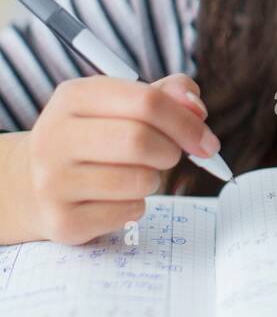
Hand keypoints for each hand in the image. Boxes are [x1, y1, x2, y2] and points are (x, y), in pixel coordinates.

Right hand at [23, 73, 219, 244]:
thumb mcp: (117, 105)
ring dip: (153, 179)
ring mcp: (53, 181)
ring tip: (134, 175)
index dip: (186, 121)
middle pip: (140, 140)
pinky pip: (129, 212)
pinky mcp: (63, 221)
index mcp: (73, 97)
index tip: (206, 139)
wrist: (31, 185)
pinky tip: (115, 198)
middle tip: (171, 156)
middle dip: (171, 151)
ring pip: (138, 180)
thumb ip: (162, 95)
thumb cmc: (90, 139)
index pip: (145, 101)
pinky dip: (136, 206)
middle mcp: (56, 136)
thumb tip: (195, 107)